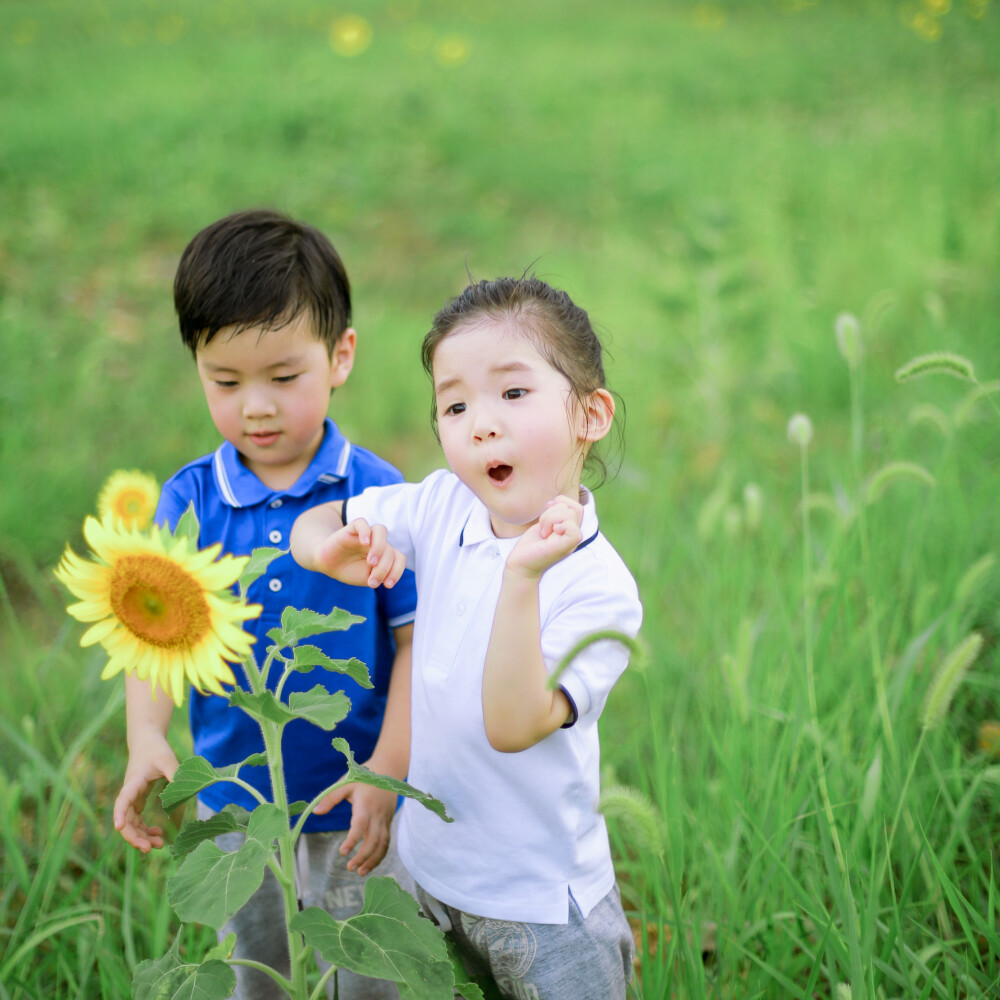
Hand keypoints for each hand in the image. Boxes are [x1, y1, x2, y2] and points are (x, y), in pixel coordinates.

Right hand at [113, 731, 178, 852]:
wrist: (147, 741)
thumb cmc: (156, 749)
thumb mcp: (168, 760)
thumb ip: (176, 774)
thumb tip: (189, 790)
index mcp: (134, 782)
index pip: (123, 800)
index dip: (119, 814)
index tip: (119, 827)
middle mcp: (129, 793)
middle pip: (125, 820)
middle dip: (135, 836)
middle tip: (150, 848)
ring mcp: (132, 798)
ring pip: (130, 823)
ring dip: (141, 836)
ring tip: (159, 845)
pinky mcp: (137, 799)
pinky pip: (136, 820)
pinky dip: (145, 829)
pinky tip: (158, 834)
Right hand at [314, 519, 405, 588]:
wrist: (329, 565)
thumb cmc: (351, 571)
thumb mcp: (367, 578)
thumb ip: (379, 575)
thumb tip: (386, 575)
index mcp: (385, 554)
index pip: (400, 558)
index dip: (397, 571)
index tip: (387, 585)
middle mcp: (378, 543)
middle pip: (390, 550)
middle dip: (383, 569)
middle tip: (372, 582)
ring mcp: (366, 535)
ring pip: (381, 531)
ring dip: (379, 548)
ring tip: (371, 562)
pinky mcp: (351, 529)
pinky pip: (362, 523)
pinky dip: (365, 531)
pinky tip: (364, 543)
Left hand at [314, 779, 396, 875]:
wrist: (388, 768)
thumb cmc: (363, 776)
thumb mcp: (345, 783)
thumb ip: (330, 798)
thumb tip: (315, 812)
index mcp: (366, 804)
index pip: (360, 825)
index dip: (353, 839)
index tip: (343, 852)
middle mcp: (377, 814)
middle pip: (374, 839)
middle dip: (363, 856)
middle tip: (350, 868)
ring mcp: (385, 819)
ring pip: (383, 843)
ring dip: (373, 860)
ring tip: (360, 872)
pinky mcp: (388, 822)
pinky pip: (386, 841)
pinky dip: (380, 855)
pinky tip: (370, 864)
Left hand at [506, 495, 583, 577]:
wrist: (521, 564)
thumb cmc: (530, 546)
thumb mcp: (545, 524)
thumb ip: (556, 514)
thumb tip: (558, 500)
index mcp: (570, 529)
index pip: (576, 507)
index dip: (560, 503)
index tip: (545, 512)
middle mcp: (574, 535)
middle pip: (574, 508)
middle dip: (552, 511)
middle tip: (543, 527)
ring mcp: (573, 541)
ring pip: (570, 513)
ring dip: (549, 518)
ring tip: (543, 532)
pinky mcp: (568, 545)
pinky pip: (571, 526)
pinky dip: (554, 524)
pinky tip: (546, 535)